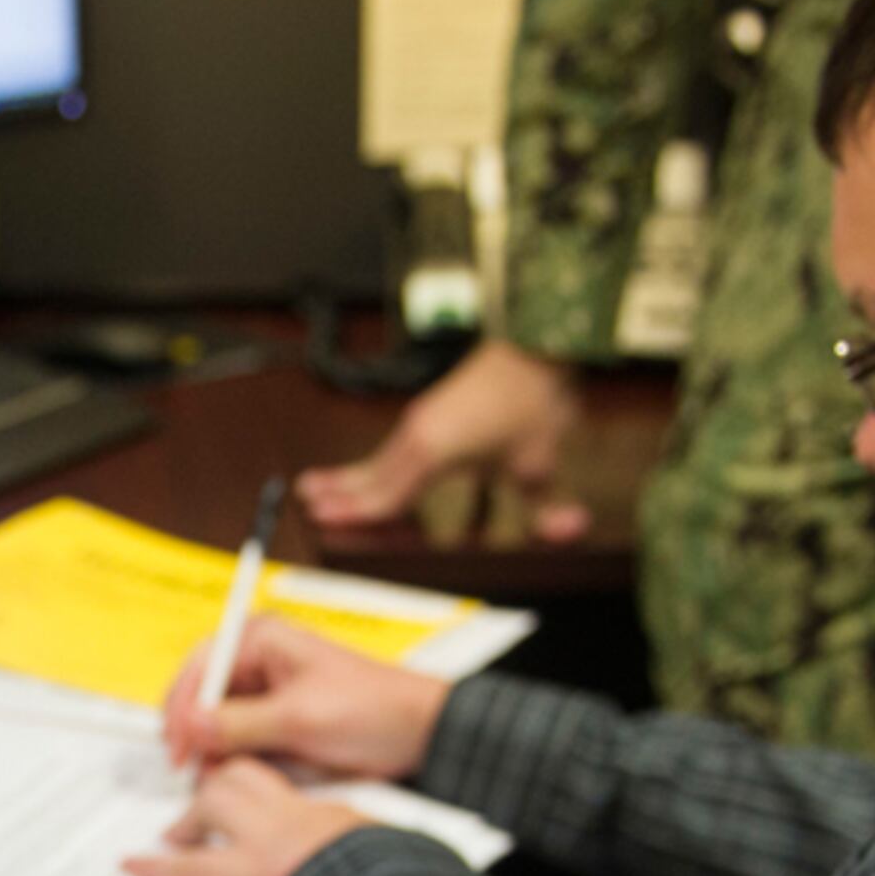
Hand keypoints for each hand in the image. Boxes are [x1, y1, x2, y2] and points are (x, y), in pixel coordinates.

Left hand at [124, 757, 377, 875]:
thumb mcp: (383, 855)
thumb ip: (360, 843)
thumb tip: (371, 847)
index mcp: (326, 815)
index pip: (277, 785)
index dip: (252, 784)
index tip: (243, 790)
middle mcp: (288, 820)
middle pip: (238, 780)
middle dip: (217, 789)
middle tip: (206, 806)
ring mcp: (262, 847)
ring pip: (212, 804)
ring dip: (191, 818)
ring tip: (177, 832)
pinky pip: (187, 868)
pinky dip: (156, 866)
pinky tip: (135, 865)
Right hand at [159, 615, 450, 776]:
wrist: (421, 736)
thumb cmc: (375, 710)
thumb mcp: (299, 719)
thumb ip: (238, 723)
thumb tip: (189, 726)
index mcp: (264, 639)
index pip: (201, 666)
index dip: (183, 707)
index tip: (179, 745)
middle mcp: (260, 660)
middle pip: (203, 694)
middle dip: (194, 731)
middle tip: (188, 767)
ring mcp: (267, 691)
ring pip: (217, 721)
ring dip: (212, 749)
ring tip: (212, 776)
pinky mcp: (277, 720)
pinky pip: (239, 738)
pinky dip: (233, 758)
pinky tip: (234, 775)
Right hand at [296, 339, 588, 538]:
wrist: (533, 344)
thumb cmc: (532, 399)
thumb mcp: (542, 459)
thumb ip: (550, 504)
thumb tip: (568, 531)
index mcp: (433, 450)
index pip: (387, 495)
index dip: (358, 516)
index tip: (327, 524)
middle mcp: (418, 435)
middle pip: (370, 475)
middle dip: (339, 494)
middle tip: (306, 506)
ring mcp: (421, 422)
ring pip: (377, 460)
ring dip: (348, 478)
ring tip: (314, 486)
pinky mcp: (430, 413)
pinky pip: (392, 450)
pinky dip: (372, 466)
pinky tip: (367, 473)